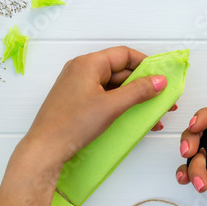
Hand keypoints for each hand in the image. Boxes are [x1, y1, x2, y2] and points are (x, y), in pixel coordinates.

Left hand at [0, 46, 172, 205]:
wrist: (45, 150)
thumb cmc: (73, 124)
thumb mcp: (112, 106)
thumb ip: (139, 91)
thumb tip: (160, 80)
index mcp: (88, 64)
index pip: (124, 55)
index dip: (145, 64)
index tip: (161, 76)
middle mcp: (83, 71)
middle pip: (120, 71)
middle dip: (143, 85)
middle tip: (161, 97)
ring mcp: (79, 87)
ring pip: (115, 87)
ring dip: (134, 98)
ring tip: (153, 112)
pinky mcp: (79, 102)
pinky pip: (106, 98)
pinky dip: (121, 106)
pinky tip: (136, 119)